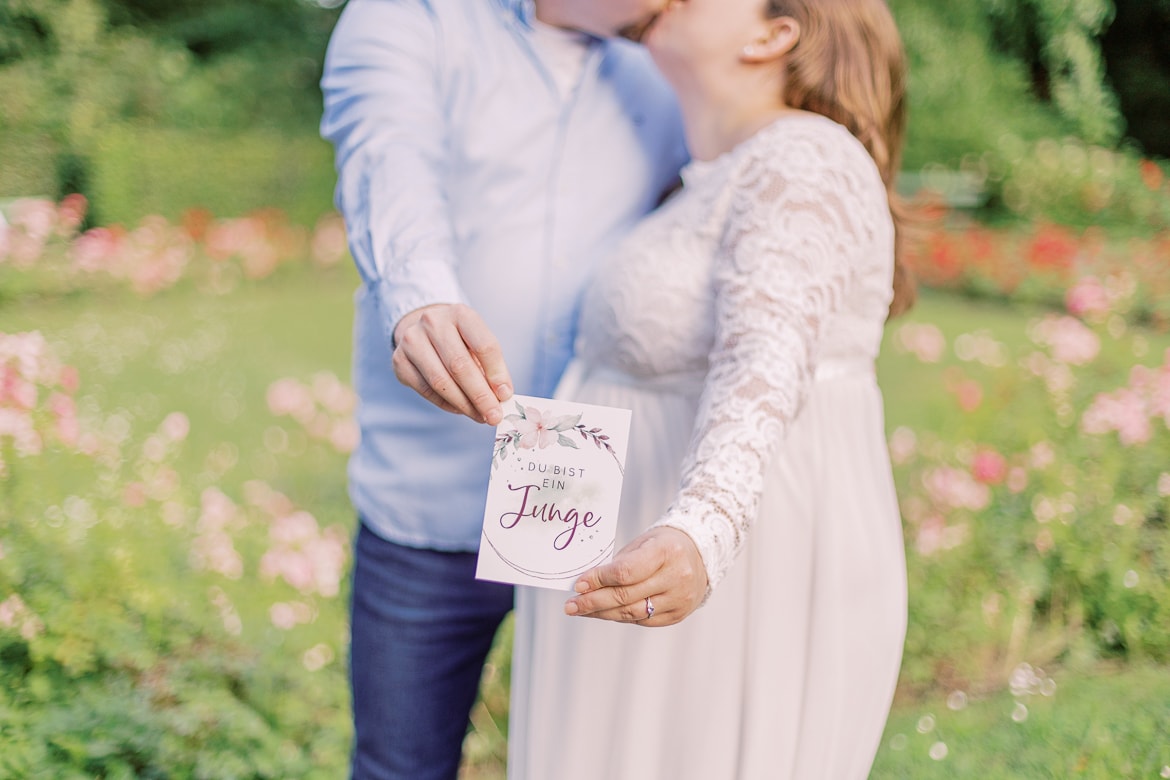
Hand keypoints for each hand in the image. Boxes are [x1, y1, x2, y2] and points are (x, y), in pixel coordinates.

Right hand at [392, 303, 512, 424]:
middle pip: (460, 365)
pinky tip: (460, 409)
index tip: (506, 395)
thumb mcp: (477, 342)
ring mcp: (412, 340)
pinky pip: (425, 389)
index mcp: (460, 314)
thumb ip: (491, 367)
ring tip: (479, 416)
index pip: (484, 345)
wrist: (423, 328)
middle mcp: (433, 322)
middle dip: (480, 395)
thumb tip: (502, 397)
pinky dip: (446, 403)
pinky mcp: (399, 360)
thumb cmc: (458, 339)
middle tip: (494, 416)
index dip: (496, 373)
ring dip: (463, 404)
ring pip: (440, 380)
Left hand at [563, 527, 707, 626]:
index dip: (599, 580)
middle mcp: (677, 577)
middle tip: (571, 605)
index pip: (626, 572)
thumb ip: (618, 564)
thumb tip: (586, 586)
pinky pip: (643, 620)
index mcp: (666, 552)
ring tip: (582, 610)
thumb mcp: (643, 543)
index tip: (578, 584)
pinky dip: (621, 616)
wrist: (700, 555)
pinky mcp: (678, 614)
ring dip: (602, 613)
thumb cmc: (663, 545)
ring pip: (632, 612)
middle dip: (593, 601)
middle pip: (626, 596)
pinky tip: (605, 613)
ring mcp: (680, 598)